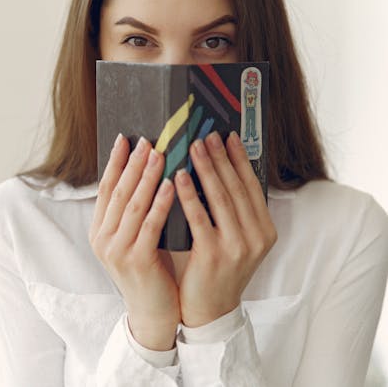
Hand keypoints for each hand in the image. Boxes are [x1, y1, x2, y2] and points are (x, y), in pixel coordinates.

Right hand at [89, 134, 179, 350]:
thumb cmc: (150, 270)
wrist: (152, 312)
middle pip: (118, 192)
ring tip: (158, 153)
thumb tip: (147, 171)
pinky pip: (149, 225)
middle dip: (132, 163)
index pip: (106, 189)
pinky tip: (170, 185)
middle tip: (146, 139)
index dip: (115, 162)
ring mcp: (116, 250)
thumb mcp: (135, 238)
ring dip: (146, 177)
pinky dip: (160, 203)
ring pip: (132, 205)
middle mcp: (102, 238)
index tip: (124, 138)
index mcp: (99, 230)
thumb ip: (135, 211)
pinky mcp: (136, 261)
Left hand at [173, 131, 277, 326]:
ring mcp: (237, 247)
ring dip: (206, 169)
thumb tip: (218, 169)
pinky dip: (189, 195)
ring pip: (221, 198)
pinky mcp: (213, 255)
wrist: (209, 310)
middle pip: (237, 187)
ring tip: (193, 146)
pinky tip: (177, 177)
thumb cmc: (215, 270)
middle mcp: (257, 237)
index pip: (251, 186)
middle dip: (221, 157)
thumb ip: (232, 211)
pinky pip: (199, 218)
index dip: (240, 159)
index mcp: (265, 230)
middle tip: (207, 133)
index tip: (228, 135)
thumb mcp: (234, 240)